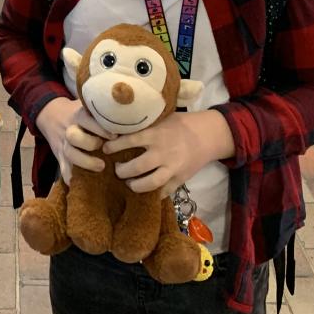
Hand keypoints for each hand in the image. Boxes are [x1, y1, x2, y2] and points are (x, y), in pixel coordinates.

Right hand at [35, 97, 112, 184]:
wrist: (52, 116)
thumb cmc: (81, 113)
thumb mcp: (88, 106)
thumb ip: (104, 108)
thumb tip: (130, 107)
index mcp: (79, 116)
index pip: (86, 120)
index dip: (100, 128)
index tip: (115, 135)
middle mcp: (70, 130)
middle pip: (74, 136)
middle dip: (90, 143)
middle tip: (106, 149)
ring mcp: (64, 144)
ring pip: (69, 153)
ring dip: (85, 162)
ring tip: (101, 167)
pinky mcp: (60, 157)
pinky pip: (63, 169)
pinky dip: (70, 178)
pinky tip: (81, 183)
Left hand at [103, 110, 234, 193]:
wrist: (208, 135)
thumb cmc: (182, 124)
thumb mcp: (162, 118)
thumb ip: (145, 125)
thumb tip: (119, 127)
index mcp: (156, 134)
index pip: (129, 141)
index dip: (114, 147)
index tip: (105, 150)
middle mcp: (162, 152)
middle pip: (136, 167)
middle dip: (122, 171)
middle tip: (116, 169)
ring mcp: (172, 168)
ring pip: (149, 183)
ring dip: (135, 185)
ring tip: (129, 183)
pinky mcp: (180, 179)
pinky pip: (164, 192)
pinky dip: (153, 194)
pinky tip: (145, 192)